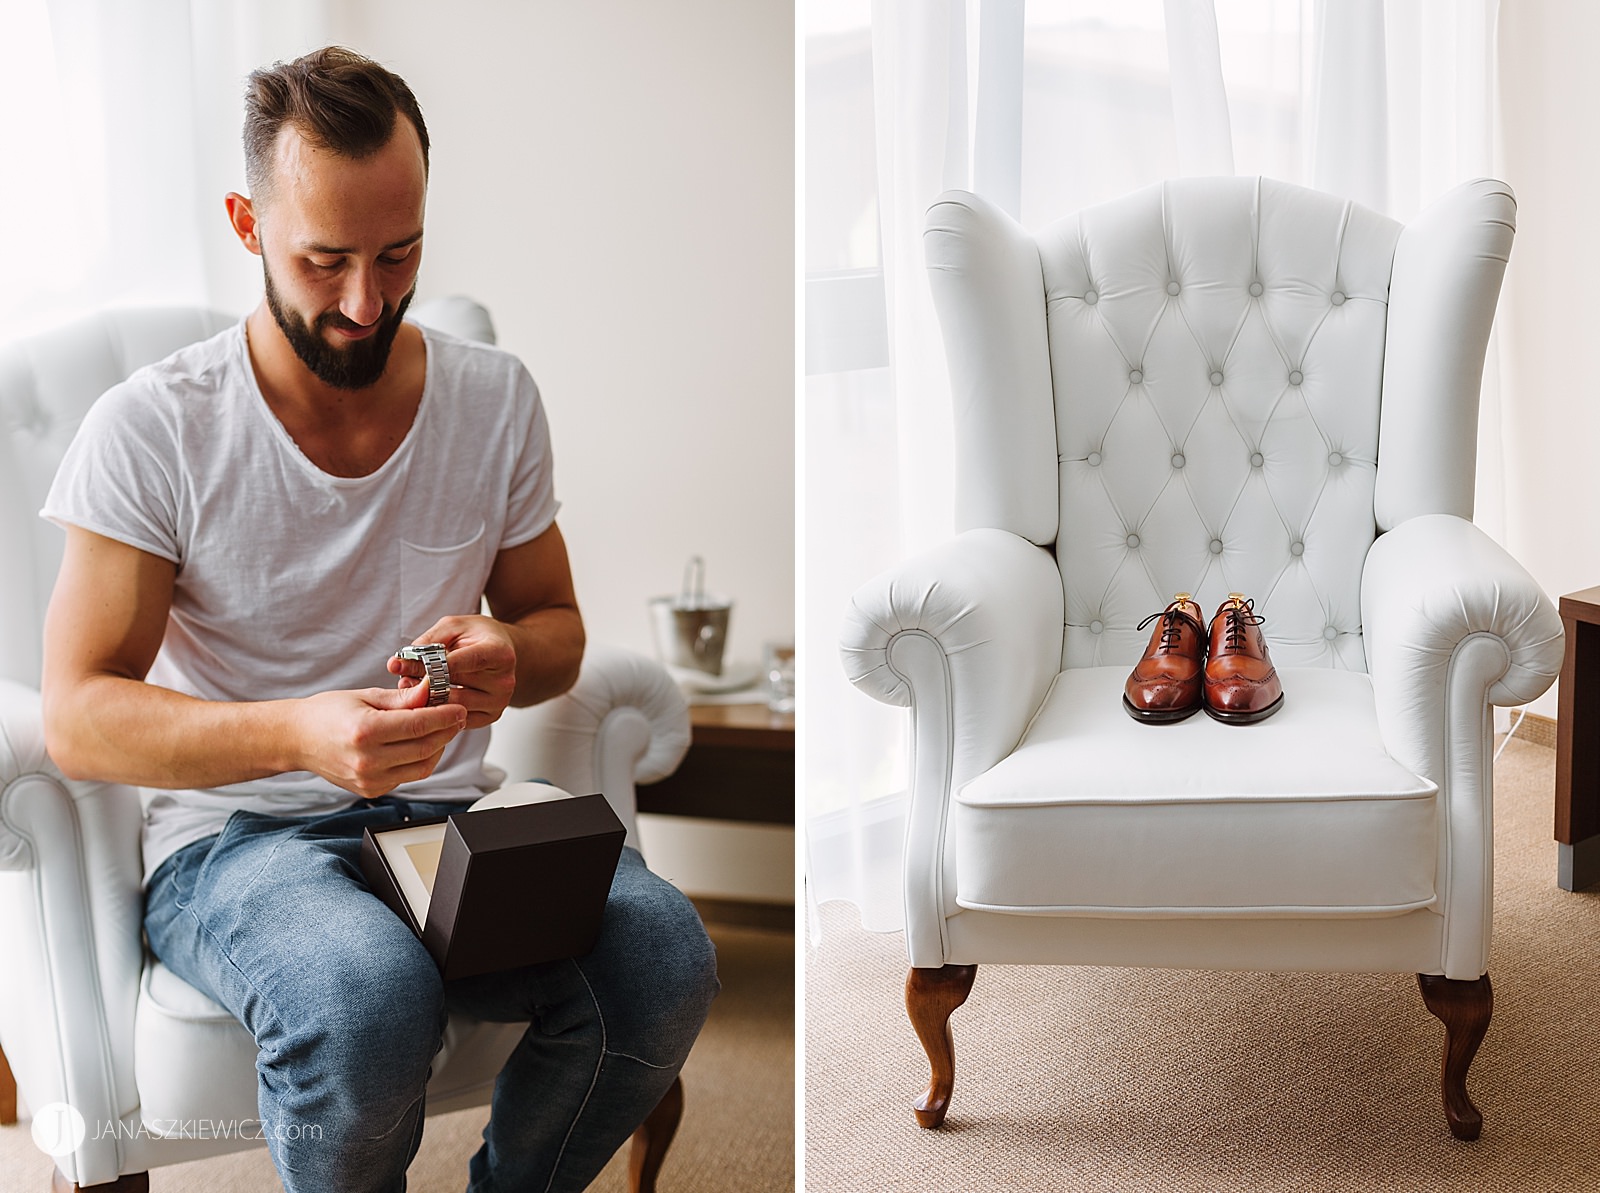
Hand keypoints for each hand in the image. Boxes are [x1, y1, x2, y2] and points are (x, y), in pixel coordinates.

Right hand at [295, 681, 467, 798]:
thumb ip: (402, 698)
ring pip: (423, 766)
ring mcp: (370, 780)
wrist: (298, 740)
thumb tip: (432, 691)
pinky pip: (409, 776)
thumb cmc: (327, 713)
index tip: (458, 708)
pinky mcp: (372, 790)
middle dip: (447, 731)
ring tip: (439, 729)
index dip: (445, 716)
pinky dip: (421, 760)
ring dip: (438, 747)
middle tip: (455, 716)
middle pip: (425, 748)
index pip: (419, 726)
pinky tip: (419, 743)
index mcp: (365, 732)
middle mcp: (367, 760)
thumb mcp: (365, 696)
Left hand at [389, 615, 517, 729]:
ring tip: (413, 687)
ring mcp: (499, 702)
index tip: (403, 666)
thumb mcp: (453, 627)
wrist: (503, 649)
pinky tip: (429, 699)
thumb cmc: (477, 635)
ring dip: (426, 700)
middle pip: (454, 688)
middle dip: (422, 684)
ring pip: (451, 708)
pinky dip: (438, 711)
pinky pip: (456, 720)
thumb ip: (426, 643)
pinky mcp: (491, 716)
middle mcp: (504, 681)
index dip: (430, 666)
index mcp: (500, 653)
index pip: (461, 663)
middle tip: (403, 678)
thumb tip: (396, 664)